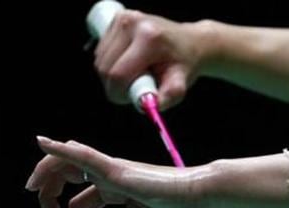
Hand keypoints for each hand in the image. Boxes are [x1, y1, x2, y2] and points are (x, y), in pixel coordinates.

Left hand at [25, 137, 214, 207]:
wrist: (199, 199)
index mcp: (114, 189)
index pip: (80, 202)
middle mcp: (109, 175)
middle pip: (67, 175)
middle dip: (48, 192)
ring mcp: (112, 170)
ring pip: (67, 161)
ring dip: (44, 170)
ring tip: (32, 187)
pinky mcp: (116, 170)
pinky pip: (83, 156)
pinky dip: (61, 150)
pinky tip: (44, 144)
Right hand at [94, 10, 211, 110]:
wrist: (189, 42)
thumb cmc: (184, 64)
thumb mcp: (180, 84)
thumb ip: (166, 97)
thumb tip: (148, 107)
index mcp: (149, 38)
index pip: (118, 74)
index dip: (119, 93)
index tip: (131, 97)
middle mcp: (132, 23)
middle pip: (105, 68)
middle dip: (115, 85)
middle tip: (135, 86)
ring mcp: (122, 18)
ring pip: (99, 60)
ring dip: (111, 75)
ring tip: (134, 73)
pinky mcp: (116, 18)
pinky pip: (100, 51)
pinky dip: (109, 63)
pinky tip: (127, 62)